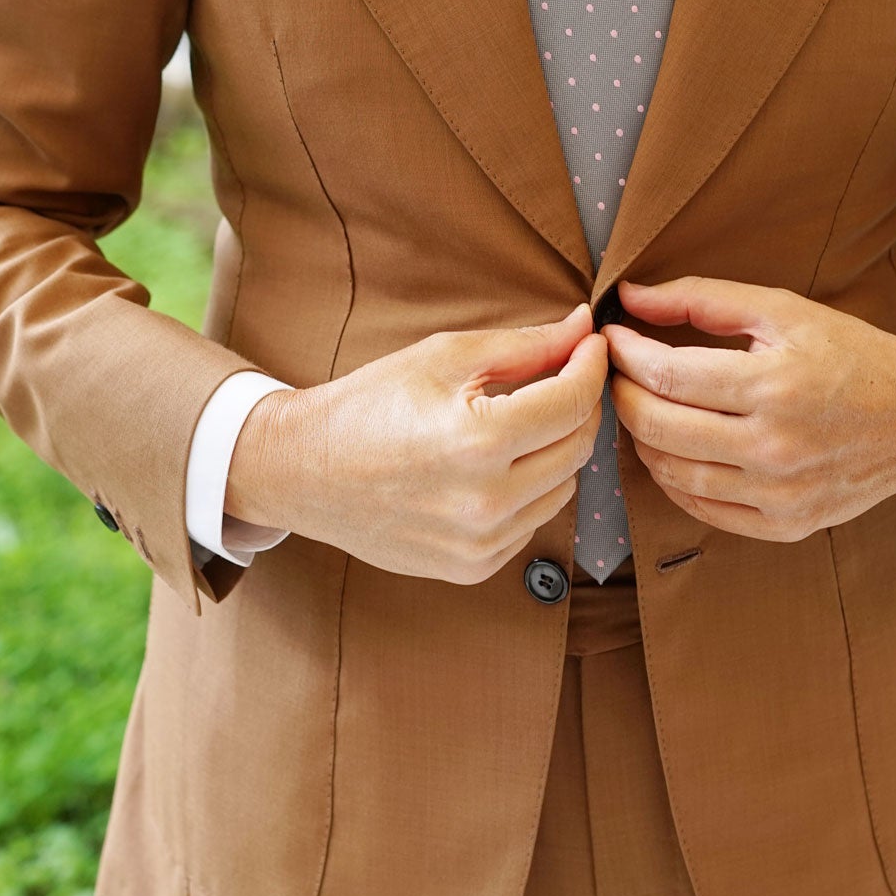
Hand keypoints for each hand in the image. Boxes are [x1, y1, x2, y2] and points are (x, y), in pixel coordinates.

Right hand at [226, 303, 606, 583]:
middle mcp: (485, 501)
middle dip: (579, 407)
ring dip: (555, 450)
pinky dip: (528, 491)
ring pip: (562, 488)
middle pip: (577, 448)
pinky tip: (495, 468)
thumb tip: (582, 328)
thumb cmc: (370, 405)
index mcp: (478, 441)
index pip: (572, 403)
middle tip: (562, 378)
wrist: (304, 472)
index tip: (590, 345)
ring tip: (521, 424)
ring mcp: (480, 543)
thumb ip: (525, 345)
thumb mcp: (444, 358)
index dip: (590, 367)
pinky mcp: (473, 567)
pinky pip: (531, 523)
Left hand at [604, 276, 895, 541]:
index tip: (612, 339)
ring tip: (645, 408)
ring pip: (671, 473)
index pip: (666, 376)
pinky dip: (673, 479)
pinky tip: (674, 449)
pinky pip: (701, 508)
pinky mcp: (784, 524)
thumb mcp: (782, 310)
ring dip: (642, 438)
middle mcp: (774, 446)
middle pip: (657, 427)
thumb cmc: (849, 355)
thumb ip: (701, 298)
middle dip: (623, 395)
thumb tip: (629, 295)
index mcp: (773, 385)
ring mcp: (778, 493)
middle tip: (618, 374)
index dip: (625, 356)